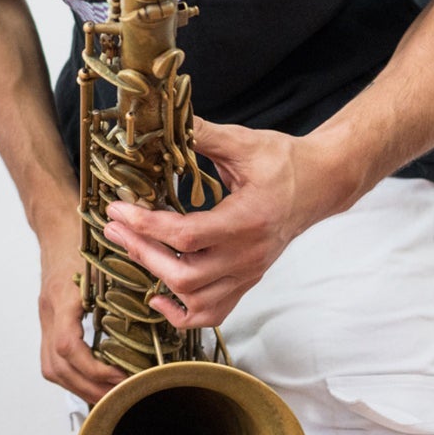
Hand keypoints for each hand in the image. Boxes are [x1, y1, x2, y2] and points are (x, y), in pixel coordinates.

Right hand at [40, 229, 125, 404]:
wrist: (54, 222)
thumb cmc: (81, 234)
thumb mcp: (107, 257)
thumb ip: (126, 282)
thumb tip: (158, 308)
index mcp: (63, 297)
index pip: (69, 345)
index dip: (94, 368)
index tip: (120, 376)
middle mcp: (50, 311)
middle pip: (57, 365)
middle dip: (88, 387)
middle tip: (120, 396)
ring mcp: (46, 317)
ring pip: (51, 366)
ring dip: (79, 386)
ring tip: (109, 394)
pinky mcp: (50, 319)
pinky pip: (52, 358)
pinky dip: (72, 375)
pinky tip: (94, 377)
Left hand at [100, 119, 320, 330]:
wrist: (321, 183)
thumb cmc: (284, 161)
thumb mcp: (243, 142)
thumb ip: (202, 134)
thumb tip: (164, 121)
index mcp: (248, 220)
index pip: (186, 236)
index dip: (145, 226)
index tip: (117, 210)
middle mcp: (249, 256)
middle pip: (184, 275)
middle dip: (140, 251)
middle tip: (112, 227)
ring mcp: (249, 273)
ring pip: (196, 301)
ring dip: (156, 279)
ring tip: (130, 249)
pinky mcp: (248, 280)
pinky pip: (214, 313)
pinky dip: (183, 312)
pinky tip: (160, 295)